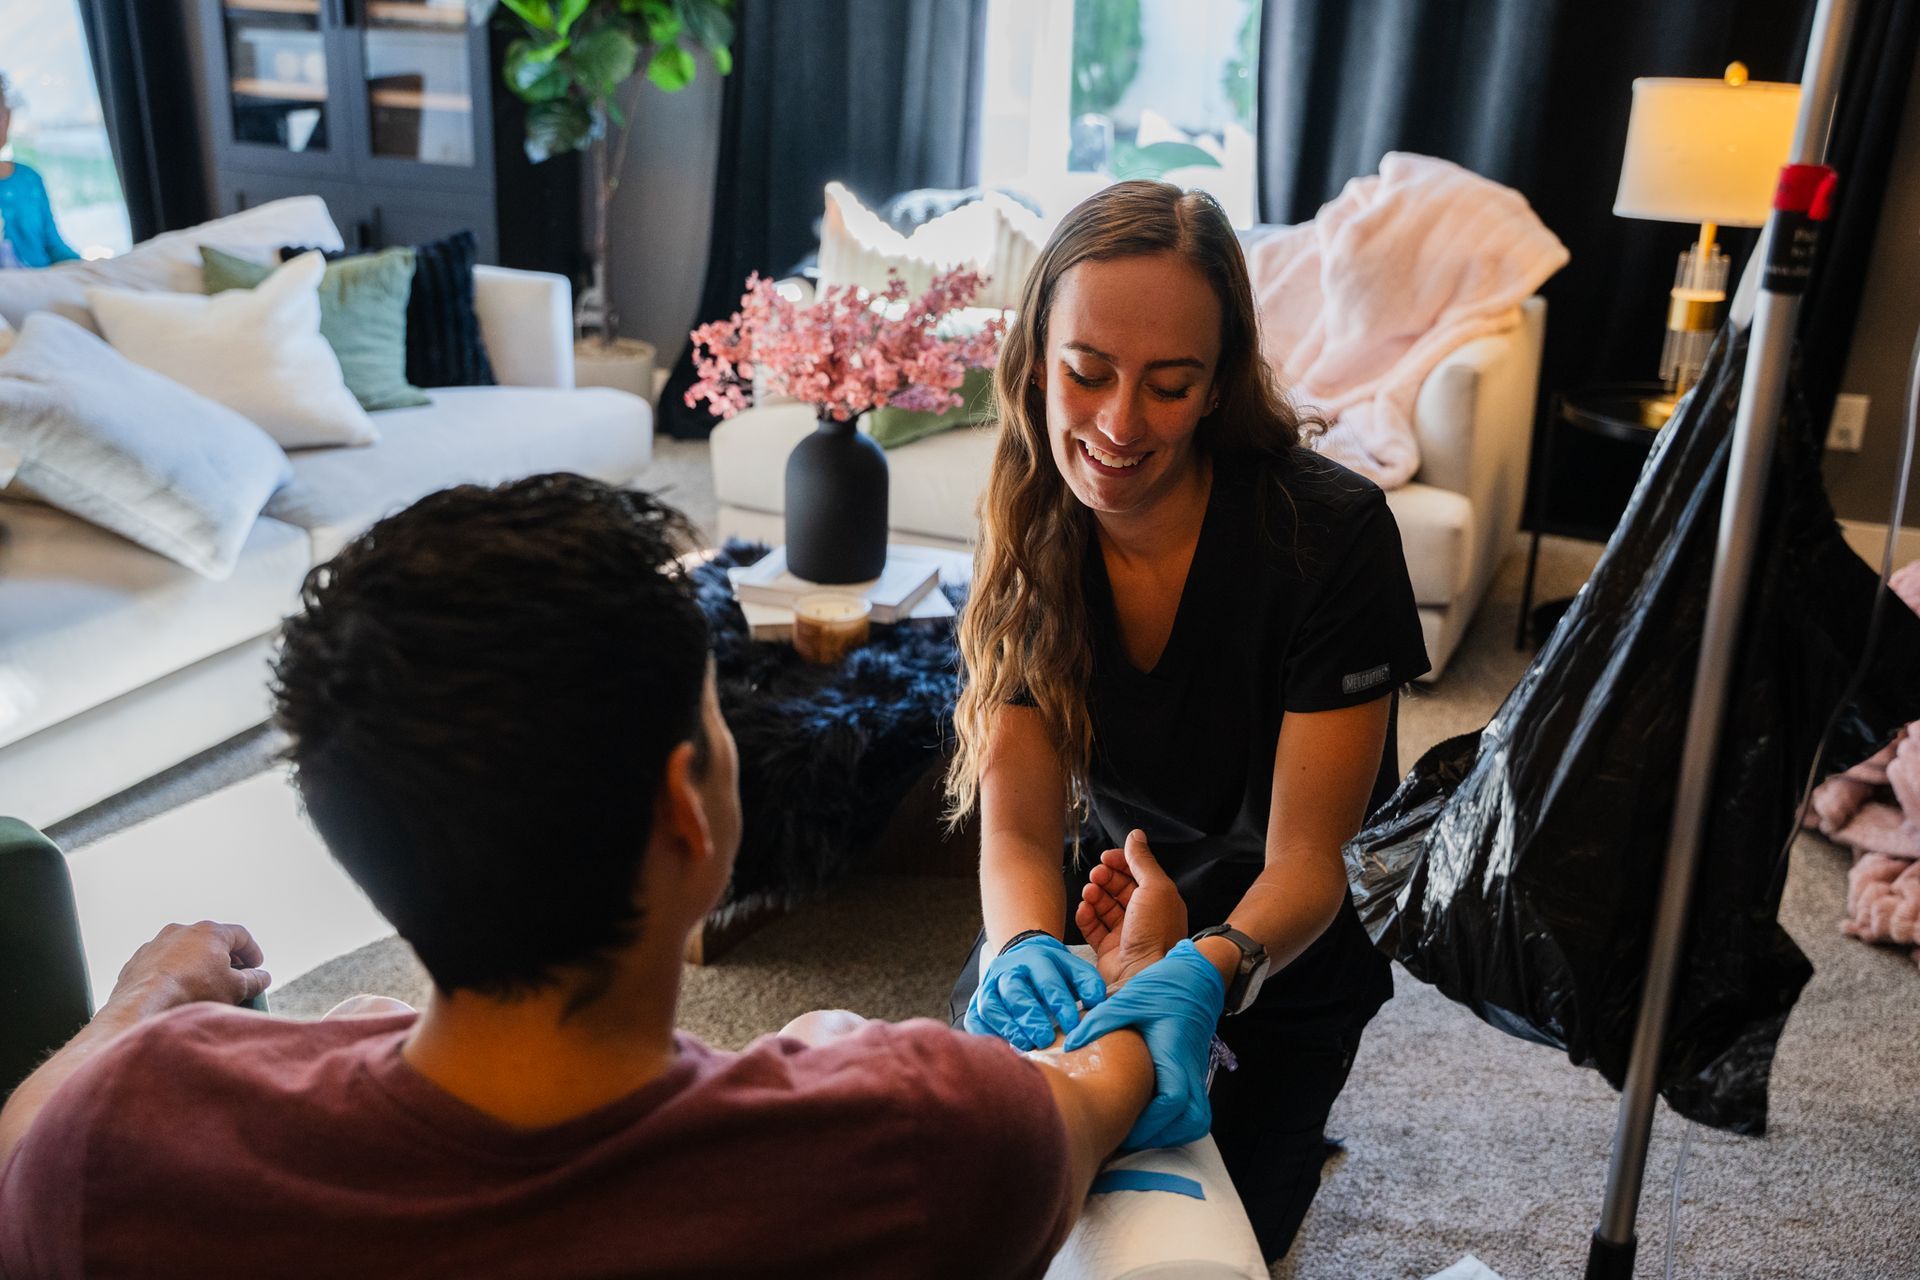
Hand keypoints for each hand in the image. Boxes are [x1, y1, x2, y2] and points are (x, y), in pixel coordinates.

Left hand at [105, 921, 270, 1017]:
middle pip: (211, 941)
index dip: (252, 951)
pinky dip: (172, 974)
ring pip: (183, 952)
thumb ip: (254, 980)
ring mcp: (156, 944)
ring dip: (196, 965)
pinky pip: (161, 964)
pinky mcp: (136, 961)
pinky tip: (175, 992)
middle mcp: (182, 930)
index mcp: (210, 931)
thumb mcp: (235, 989)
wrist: (143, 1006)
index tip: (257, 967)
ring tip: (202, 986)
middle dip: (224, 958)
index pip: (240, 936)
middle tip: (232, 977)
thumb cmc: (193, 993)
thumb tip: (262, 977)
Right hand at [966, 934, 1106, 1050]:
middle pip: (1015, 992)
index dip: (1061, 1005)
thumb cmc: (1052, 971)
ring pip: (991, 1006)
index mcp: (1035, 958)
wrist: (1021, 957)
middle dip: (1031, 1017)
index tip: (1073, 1028)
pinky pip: (975, 1019)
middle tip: (1046, 1039)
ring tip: (1026, 1046)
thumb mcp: (1073, 968)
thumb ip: (1088, 983)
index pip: (1047, 981)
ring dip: (1009, 1028)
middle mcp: (1007, 969)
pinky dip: (988, 1034)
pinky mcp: (977, 1002)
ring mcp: (988, 985)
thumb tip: (1096, 1003)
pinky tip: (1006, 1047)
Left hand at [1061, 939, 1223, 1149]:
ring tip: (1137, 1130)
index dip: (1148, 1122)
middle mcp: (1190, 1069)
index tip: (1120, 1124)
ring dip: (1170, 1133)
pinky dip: (1175, 1123)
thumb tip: (1070, 1043)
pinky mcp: (1193, 1074)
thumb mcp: (1130, 998)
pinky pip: (1192, 1111)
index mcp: (1175, 1053)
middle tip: (1128, 1135)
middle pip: (1191, 1122)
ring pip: (1196, 1120)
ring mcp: (1195, 1074)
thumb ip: (1100, 1021)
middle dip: (1161, 1137)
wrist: (1197, 976)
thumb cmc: (1165, 986)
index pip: (1172, 1102)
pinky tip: (1148, 1116)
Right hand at [1076, 829, 1187, 986]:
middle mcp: (1143, 917)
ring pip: (1104, 905)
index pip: (1137, 873)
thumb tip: (1136, 836)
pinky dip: (1086, 915)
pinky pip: (1092, 926)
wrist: (1144, 975)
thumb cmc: (1155, 933)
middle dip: (1106, 877)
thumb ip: (1142, 860)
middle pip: (1119, 888)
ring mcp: (1125, 934)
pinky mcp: (1108, 949)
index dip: (1121, 862)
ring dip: (1094, 894)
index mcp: (1160, 901)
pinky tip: (1085, 909)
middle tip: (1097, 875)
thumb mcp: (1154, 887)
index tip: (1107, 857)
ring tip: (1090, 892)